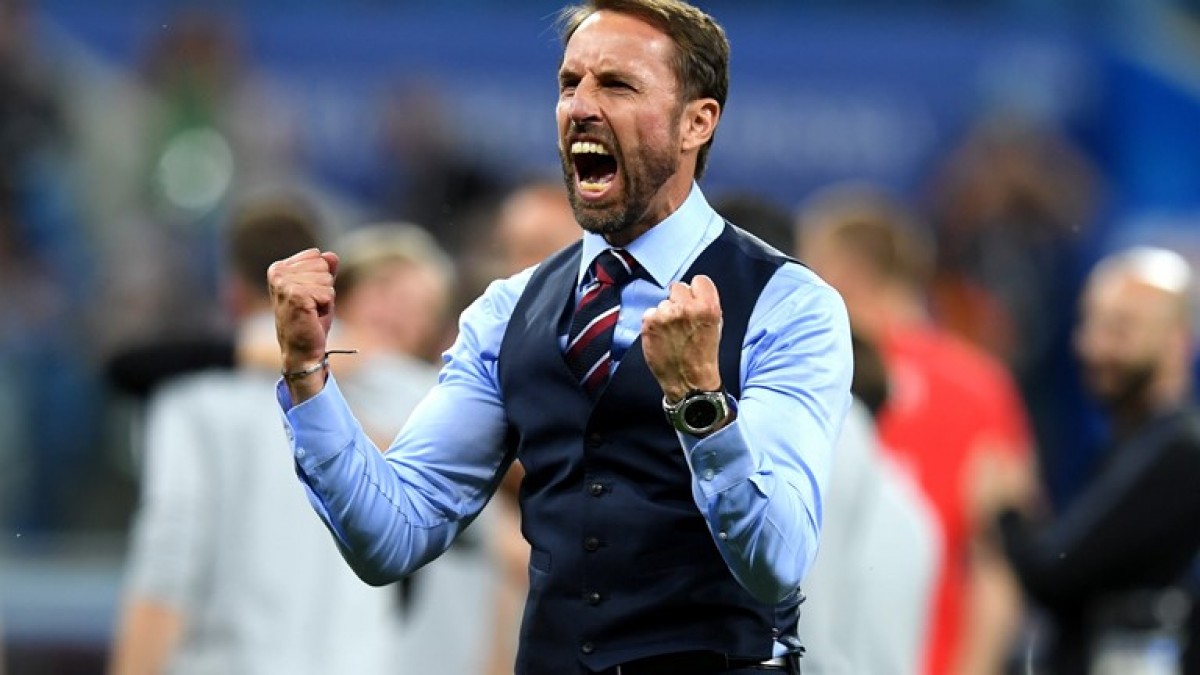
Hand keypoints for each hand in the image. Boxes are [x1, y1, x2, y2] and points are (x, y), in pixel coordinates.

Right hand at [267, 248, 339, 397]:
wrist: (301, 350)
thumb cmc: (310, 320)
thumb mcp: (319, 290)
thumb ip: (325, 270)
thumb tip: (331, 255)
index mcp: (279, 268)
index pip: (316, 255)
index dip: (320, 277)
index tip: (308, 295)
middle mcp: (277, 272)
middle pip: (323, 265)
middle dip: (324, 287)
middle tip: (311, 306)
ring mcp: (284, 284)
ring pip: (327, 279)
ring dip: (324, 298)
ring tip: (311, 311)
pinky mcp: (295, 296)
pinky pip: (328, 293)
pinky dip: (326, 306)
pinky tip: (312, 316)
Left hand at [641, 275, 722, 402]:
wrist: (689, 382)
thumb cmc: (704, 355)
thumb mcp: (716, 325)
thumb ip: (705, 304)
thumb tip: (692, 291)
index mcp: (708, 307)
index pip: (699, 280)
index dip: (695, 291)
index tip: (694, 301)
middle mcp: (686, 308)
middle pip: (678, 287)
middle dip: (679, 301)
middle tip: (681, 319)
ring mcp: (666, 315)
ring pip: (663, 302)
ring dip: (666, 313)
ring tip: (672, 333)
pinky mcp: (649, 323)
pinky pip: (650, 313)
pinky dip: (653, 323)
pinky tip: (661, 337)